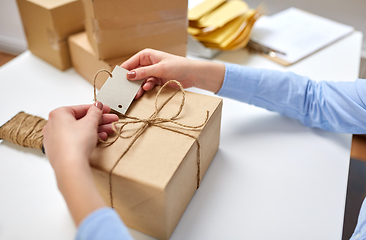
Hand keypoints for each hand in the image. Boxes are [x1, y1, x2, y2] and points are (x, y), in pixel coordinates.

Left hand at [42, 102, 118, 224]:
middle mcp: (53, 125)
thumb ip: (95, 112)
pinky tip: (98, 139)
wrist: (70, 166)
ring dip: (95, 130)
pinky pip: (75, 140)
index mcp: (58, 114)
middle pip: (80, 120)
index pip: (81, 108)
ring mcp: (55, 139)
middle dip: (99, 121)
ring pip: (78, 131)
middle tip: (111, 120)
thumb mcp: (90, 122)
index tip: (106, 110)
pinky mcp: (59, 150)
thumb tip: (96, 106)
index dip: (97, 109)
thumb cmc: (75, 144)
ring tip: (109, 131)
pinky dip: (86, 138)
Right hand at [121, 48, 225, 97]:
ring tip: (135, 94)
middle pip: (134, 73)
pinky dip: (146, 88)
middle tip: (124, 90)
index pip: (130, 62)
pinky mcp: (157, 81)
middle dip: (130, 81)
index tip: (117, 79)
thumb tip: (129, 75)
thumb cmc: (178, 66)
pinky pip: (147, 85)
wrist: (192, 74)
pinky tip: (146, 90)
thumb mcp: (159, 68)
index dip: (124, 70)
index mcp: (147, 55)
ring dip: (138, 87)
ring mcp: (152, 72)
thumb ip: (143, 72)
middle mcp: (148, 63)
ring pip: (140, 80)